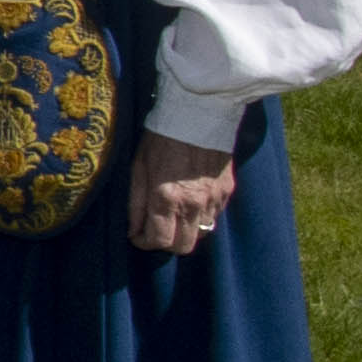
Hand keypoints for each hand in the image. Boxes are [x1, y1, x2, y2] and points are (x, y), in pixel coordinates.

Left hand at [129, 134, 238, 255]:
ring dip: (184, 230)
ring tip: (172, 215)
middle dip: (166, 243)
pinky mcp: (227, 191)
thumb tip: (133, 230)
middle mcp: (193, 203)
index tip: (138, 236)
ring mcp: (214, 199)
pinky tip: (190, 202)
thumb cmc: (162, 138)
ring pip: (201, 234)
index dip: (145, 243)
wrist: (199, 115)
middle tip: (155, 229)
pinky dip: (200, 216)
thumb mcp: (138, 167)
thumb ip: (136, 203)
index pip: (160, 240)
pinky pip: (214, 217)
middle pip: (184, 246)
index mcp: (167, 197)